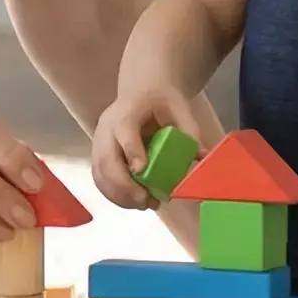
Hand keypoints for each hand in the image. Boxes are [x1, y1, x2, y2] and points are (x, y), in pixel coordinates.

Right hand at [89, 82, 205, 209]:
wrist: (141, 92)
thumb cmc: (160, 100)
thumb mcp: (179, 107)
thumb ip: (189, 130)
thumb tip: (199, 157)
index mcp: (128, 110)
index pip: (124, 130)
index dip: (132, 151)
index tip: (143, 171)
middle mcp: (107, 126)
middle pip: (106, 158)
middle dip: (124, 185)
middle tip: (146, 200)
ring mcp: (99, 142)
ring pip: (100, 173)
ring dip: (119, 194)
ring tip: (144, 204)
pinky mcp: (98, 155)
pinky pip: (100, 179)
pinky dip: (114, 195)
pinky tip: (133, 202)